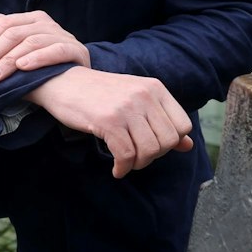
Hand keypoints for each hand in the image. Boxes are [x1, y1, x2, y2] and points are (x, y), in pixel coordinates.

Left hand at [0, 10, 89, 81]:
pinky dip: (38, 58)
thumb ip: (6, 35)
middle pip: (15, 33)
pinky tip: (22, 67)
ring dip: (9, 60)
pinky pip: (56, 50)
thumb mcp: (21, 52)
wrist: (76, 87)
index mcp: (34, 19)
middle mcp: (49, 24)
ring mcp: (65, 36)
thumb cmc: (43, 70)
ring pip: (31, 42)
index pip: (5, 23)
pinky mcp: (78, 51)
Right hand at [24, 66, 193, 178]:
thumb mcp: (135, 101)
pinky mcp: (108, 121)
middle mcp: (144, 95)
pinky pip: (126, 155)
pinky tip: (117, 168)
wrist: (63, 82)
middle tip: (137, 157)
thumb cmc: (99, 94)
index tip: (152, 145)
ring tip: (126, 163)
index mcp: (155, 88)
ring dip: (138, 164)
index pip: (182, 126)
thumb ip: (162, 121)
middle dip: (154, 156)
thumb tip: (188, 146)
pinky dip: (123, 168)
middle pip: (168, 141)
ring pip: (149, 150)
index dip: (170, 143)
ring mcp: (127, 108)